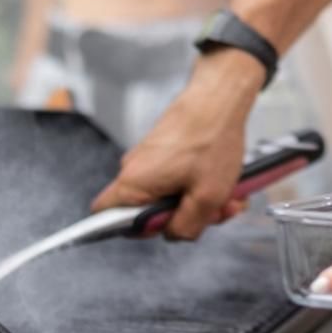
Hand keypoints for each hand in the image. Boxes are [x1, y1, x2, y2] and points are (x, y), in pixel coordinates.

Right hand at [89, 49, 262, 238]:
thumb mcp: (207, 197)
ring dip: (199, 201)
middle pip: (149, 213)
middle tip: (213, 210)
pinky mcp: (164, 153)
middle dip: (184, 217)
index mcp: (134, 183)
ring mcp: (149, 160)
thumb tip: (174, 235)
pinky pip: (178, 180)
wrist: (220, 97)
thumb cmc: (212, 137)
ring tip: (226, 192)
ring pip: (170, 197)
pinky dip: (200, 184)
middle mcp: (134, 170)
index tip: (165, 226)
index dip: (135, 231)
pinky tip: (223, 181)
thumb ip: (186, 227)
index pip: (105, 218)